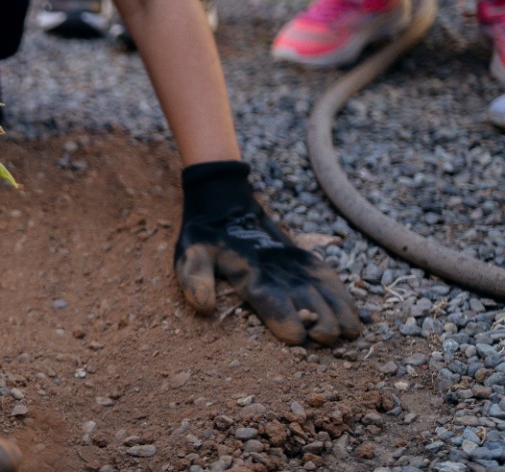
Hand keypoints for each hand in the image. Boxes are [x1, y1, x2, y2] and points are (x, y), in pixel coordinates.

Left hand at [173, 161, 361, 344]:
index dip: (285, 318)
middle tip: (326, 341)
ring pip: (324, 288)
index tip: (298, 338)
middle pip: (306, 297)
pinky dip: (344, 296)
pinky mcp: (304, 258)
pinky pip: (329, 278)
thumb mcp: (190, 256)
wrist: (225, 204)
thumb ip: (195, 279)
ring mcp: (294, 261)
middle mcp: (277, 267)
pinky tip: (354, 315)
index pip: (269, 297)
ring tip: (351, 334)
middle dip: (320, 321)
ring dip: (340, 311)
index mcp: (248, 270)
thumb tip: (204, 307)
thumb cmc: (205, 238)